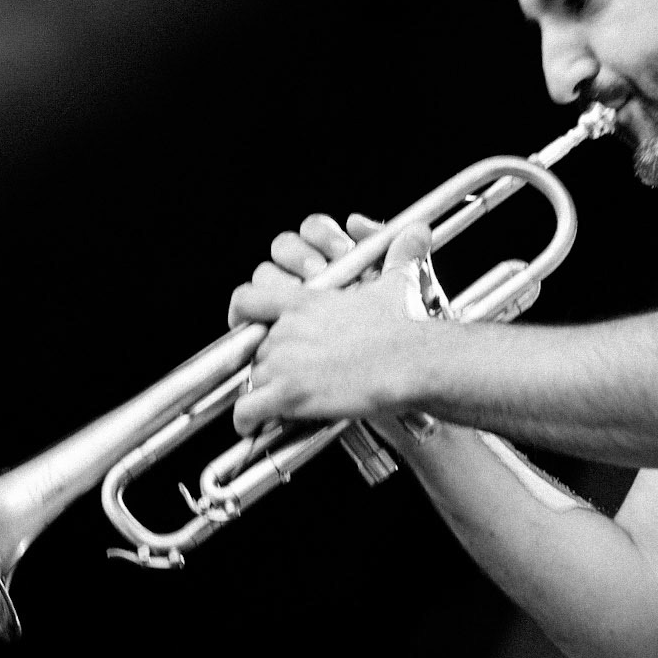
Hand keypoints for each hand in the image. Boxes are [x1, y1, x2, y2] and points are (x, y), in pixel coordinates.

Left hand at [230, 220, 434, 434]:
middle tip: (286, 380)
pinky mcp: (289, 393)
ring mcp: (284, 361)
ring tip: (280, 407)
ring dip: (262, 394)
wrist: (411, 362)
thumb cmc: (405, 328)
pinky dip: (246, 420)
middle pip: (254, 350)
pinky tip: (252, 426)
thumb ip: (398, 257)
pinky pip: (247, 410)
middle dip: (267, 366)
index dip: (240, 316)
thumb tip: (417, 232)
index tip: (244, 329)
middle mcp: (286, 329)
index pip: (247, 299)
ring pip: (252, 380)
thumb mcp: (396, 284)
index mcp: (303, 302)